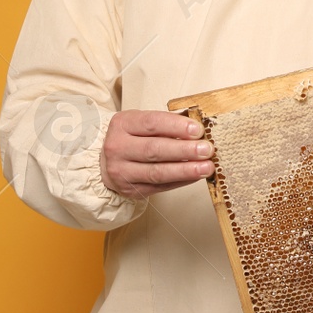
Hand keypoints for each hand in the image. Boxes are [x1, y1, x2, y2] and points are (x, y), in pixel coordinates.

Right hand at [100, 110, 214, 199]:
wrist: (106, 161)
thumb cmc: (130, 137)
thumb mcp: (140, 122)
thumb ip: (165, 124)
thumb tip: (197, 130)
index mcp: (122, 124)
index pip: (151, 123)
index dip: (176, 127)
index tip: (198, 130)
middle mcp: (118, 148)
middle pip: (154, 149)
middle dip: (184, 150)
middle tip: (207, 149)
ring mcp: (122, 171)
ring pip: (157, 172)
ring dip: (185, 170)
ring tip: (206, 167)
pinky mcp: (131, 189)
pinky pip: (160, 187)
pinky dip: (180, 181)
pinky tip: (194, 176)